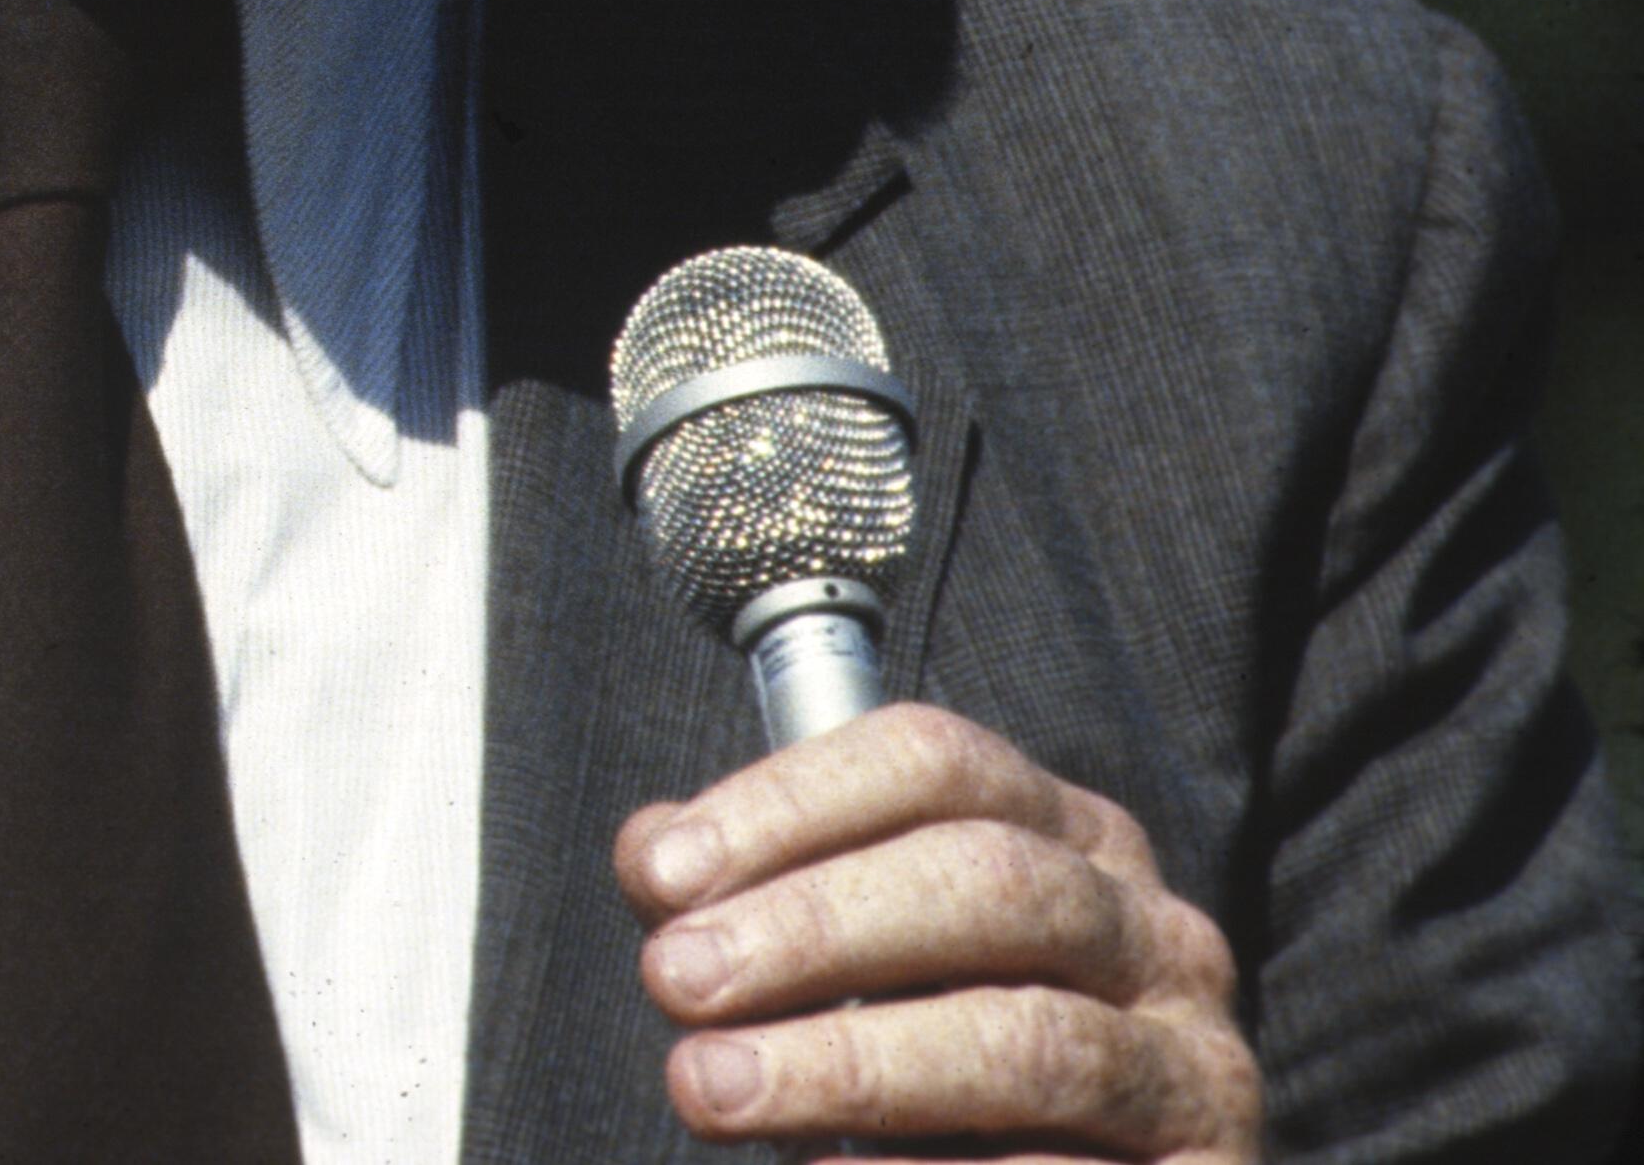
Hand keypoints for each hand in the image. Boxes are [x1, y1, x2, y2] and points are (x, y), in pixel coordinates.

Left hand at [622, 701, 1257, 1159]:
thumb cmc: (931, 1064)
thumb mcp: (851, 959)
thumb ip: (751, 895)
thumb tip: (653, 857)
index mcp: (1066, 835)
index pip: (933, 761)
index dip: (787, 804)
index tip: (660, 876)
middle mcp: (1153, 931)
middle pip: (986, 881)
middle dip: (812, 928)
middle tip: (675, 983)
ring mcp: (1196, 1064)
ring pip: (1029, 1040)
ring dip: (850, 1066)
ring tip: (712, 1089)